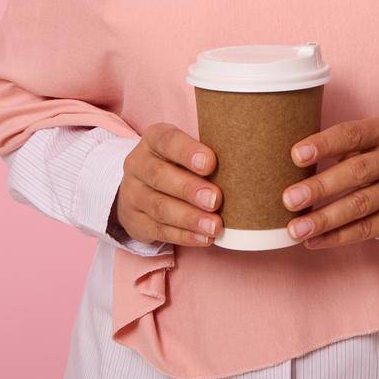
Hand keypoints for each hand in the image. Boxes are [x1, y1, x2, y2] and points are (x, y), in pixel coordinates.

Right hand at [112, 122, 224, 246]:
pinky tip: (204, 238)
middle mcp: (138, 165)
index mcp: (154, 140)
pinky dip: (184, 236)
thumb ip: (209, 154)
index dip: (188, 152)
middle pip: (160, 176)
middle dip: (189, 189)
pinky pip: (159, 230)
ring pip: (159, 207)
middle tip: (216, 200)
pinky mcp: (135, 221)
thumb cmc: (179, 164)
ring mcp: (132, 194)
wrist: (142, 187)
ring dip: (190, 218)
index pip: (167, 141)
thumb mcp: (188, 150)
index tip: (210, 163)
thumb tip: (246, 165)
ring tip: (215, 226)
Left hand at [281, 116, 378, 248]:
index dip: (324, 144)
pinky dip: (338, 236)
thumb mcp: (370, 145)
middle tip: (289, 199)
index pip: (352, 134)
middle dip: (321, 186)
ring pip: (362, 204)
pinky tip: (314, 241)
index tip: (295, 155)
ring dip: (325, 218)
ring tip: (295, 229)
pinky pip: (369, 228)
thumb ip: (340, 150)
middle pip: (358, 171)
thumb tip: (286, 168)